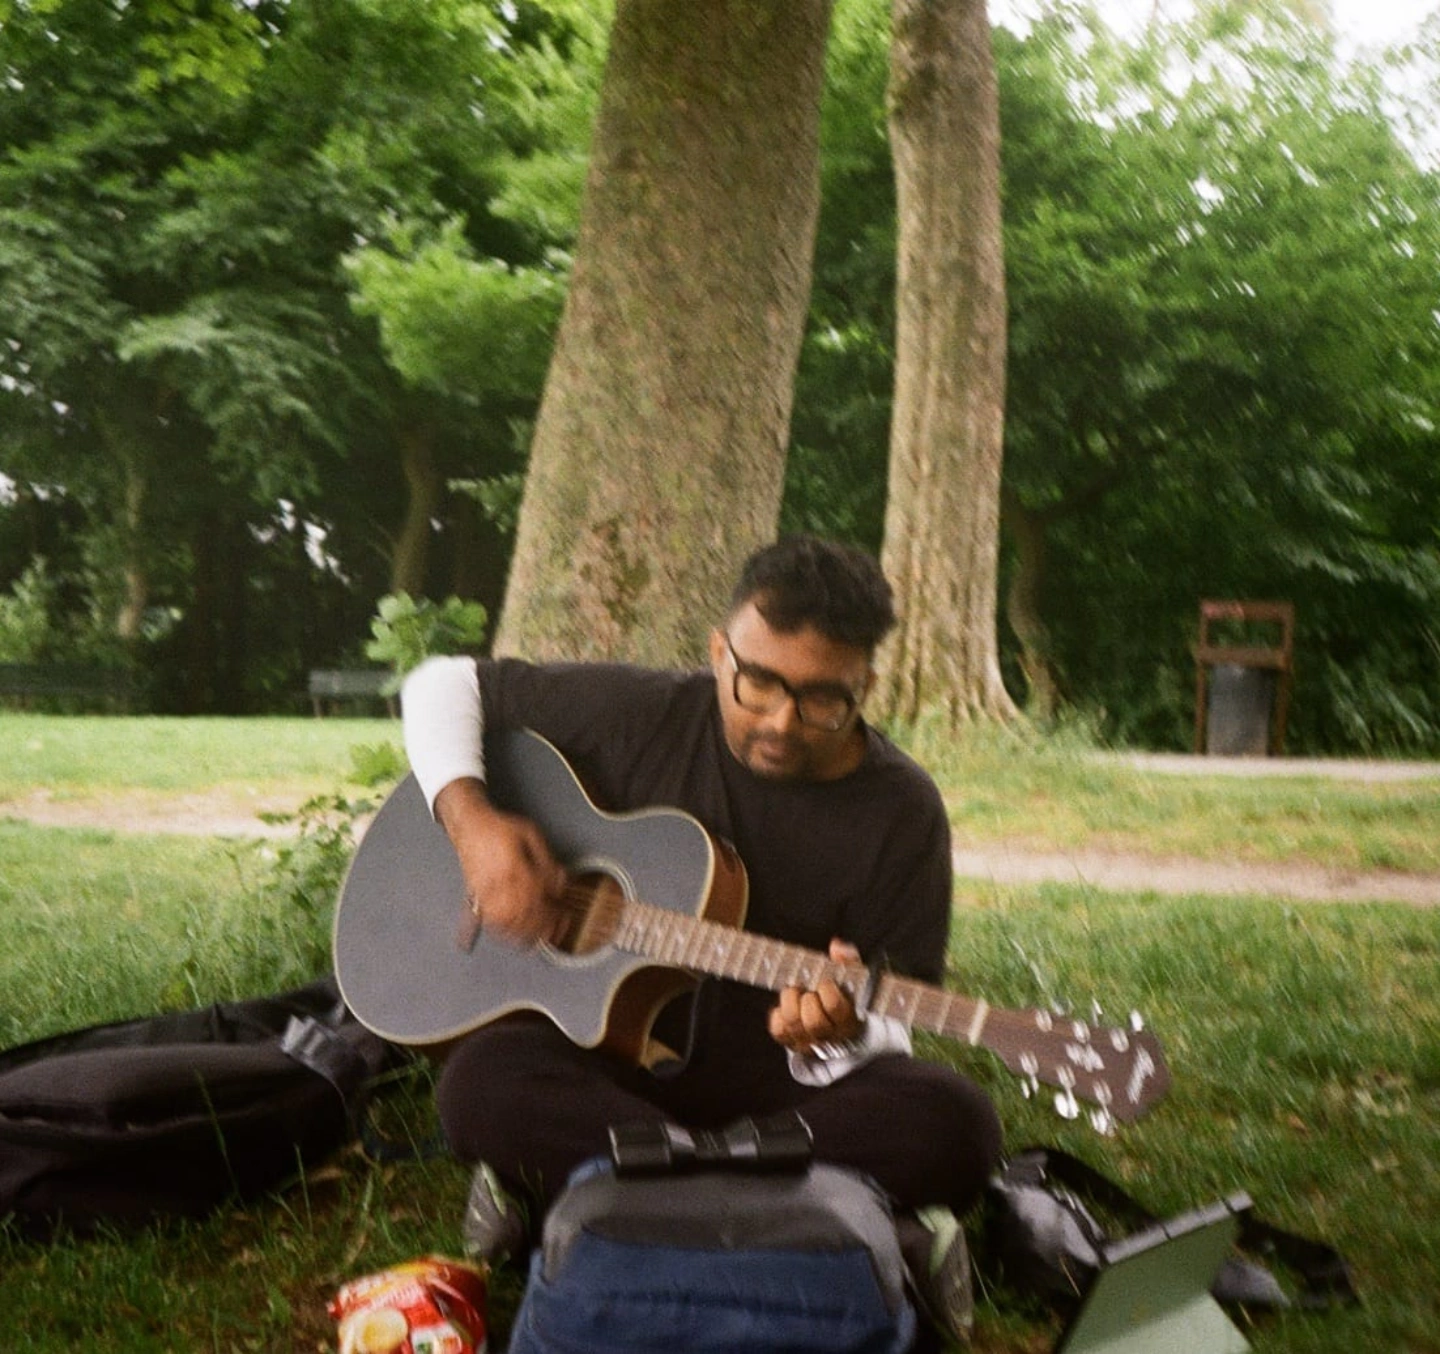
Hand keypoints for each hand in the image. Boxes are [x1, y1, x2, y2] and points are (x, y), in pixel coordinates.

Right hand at [434, 777, 569, 946]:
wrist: (469, 824)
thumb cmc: (498, 828)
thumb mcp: (531, 835)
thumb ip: (547, 860)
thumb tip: (559, 882)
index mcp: (514, 868)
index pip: (538, 898)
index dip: (552, 911)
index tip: (563, 916)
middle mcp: (498, 883)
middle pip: (522, 916)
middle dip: (540, 928)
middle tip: (554, 932)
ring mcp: (484, 892)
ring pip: (504, 923)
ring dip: (521, 935)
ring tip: (536, 939)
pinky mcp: (475, 896)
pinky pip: (485, 920)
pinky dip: (498, 932)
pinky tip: (508, 936)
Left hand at [768, 938, 865, 1054]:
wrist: (838, 1029)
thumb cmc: (845, 998)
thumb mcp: (852, 979)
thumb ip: (848, 961)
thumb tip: (836, 947)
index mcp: (849, 1021)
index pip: (835, 1007)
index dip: (826, 989)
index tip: (825, 980)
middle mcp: (829, 1036)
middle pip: (814, 1021)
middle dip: (808, 999)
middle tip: (808, 988)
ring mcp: (808, 1042)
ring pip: (793, 1024)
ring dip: (791, 1002)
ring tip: (796, 991)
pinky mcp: (790, 1042)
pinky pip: (778, 1029)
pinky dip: (779, 1014)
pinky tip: (787, 1006)